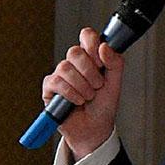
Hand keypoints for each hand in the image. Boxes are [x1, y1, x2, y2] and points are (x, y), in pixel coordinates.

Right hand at [42, 28, 123, 158]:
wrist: (94, 129)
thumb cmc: (103, 105)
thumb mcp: (115, 82)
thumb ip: (115, 62)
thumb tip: (104, 46)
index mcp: (90, 57)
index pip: (86, 36)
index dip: (92, 44)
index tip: (100, 61)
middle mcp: (74, 64)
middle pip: (74, 51)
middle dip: (90, 71)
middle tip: (97, 85)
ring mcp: (60, 75)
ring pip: (65, 68)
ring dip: (81, 85)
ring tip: (88, 97)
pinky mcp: (49, 89)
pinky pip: (56, 82)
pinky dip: (70, 93)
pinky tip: (77, 101)